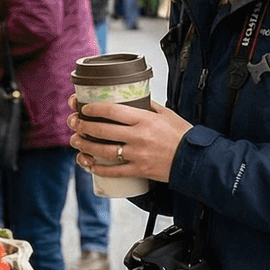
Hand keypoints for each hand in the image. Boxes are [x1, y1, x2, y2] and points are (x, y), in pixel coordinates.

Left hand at [65, 94, 191, 183]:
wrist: (195, 159)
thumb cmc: (182, 135)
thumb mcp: (167, 114)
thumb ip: (149, 106)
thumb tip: (133, 99)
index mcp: (144, 119)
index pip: (112, 110)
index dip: (94, 108)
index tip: (83, 107)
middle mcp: (138, 136)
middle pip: (102, 130)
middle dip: (83, 126)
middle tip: (73, 122)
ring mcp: (137, 154)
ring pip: (103, 150)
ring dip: (85, 146)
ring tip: (75, 141)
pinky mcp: (139, 170)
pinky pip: (113, 171)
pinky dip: (98, 168)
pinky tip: (88, 164)